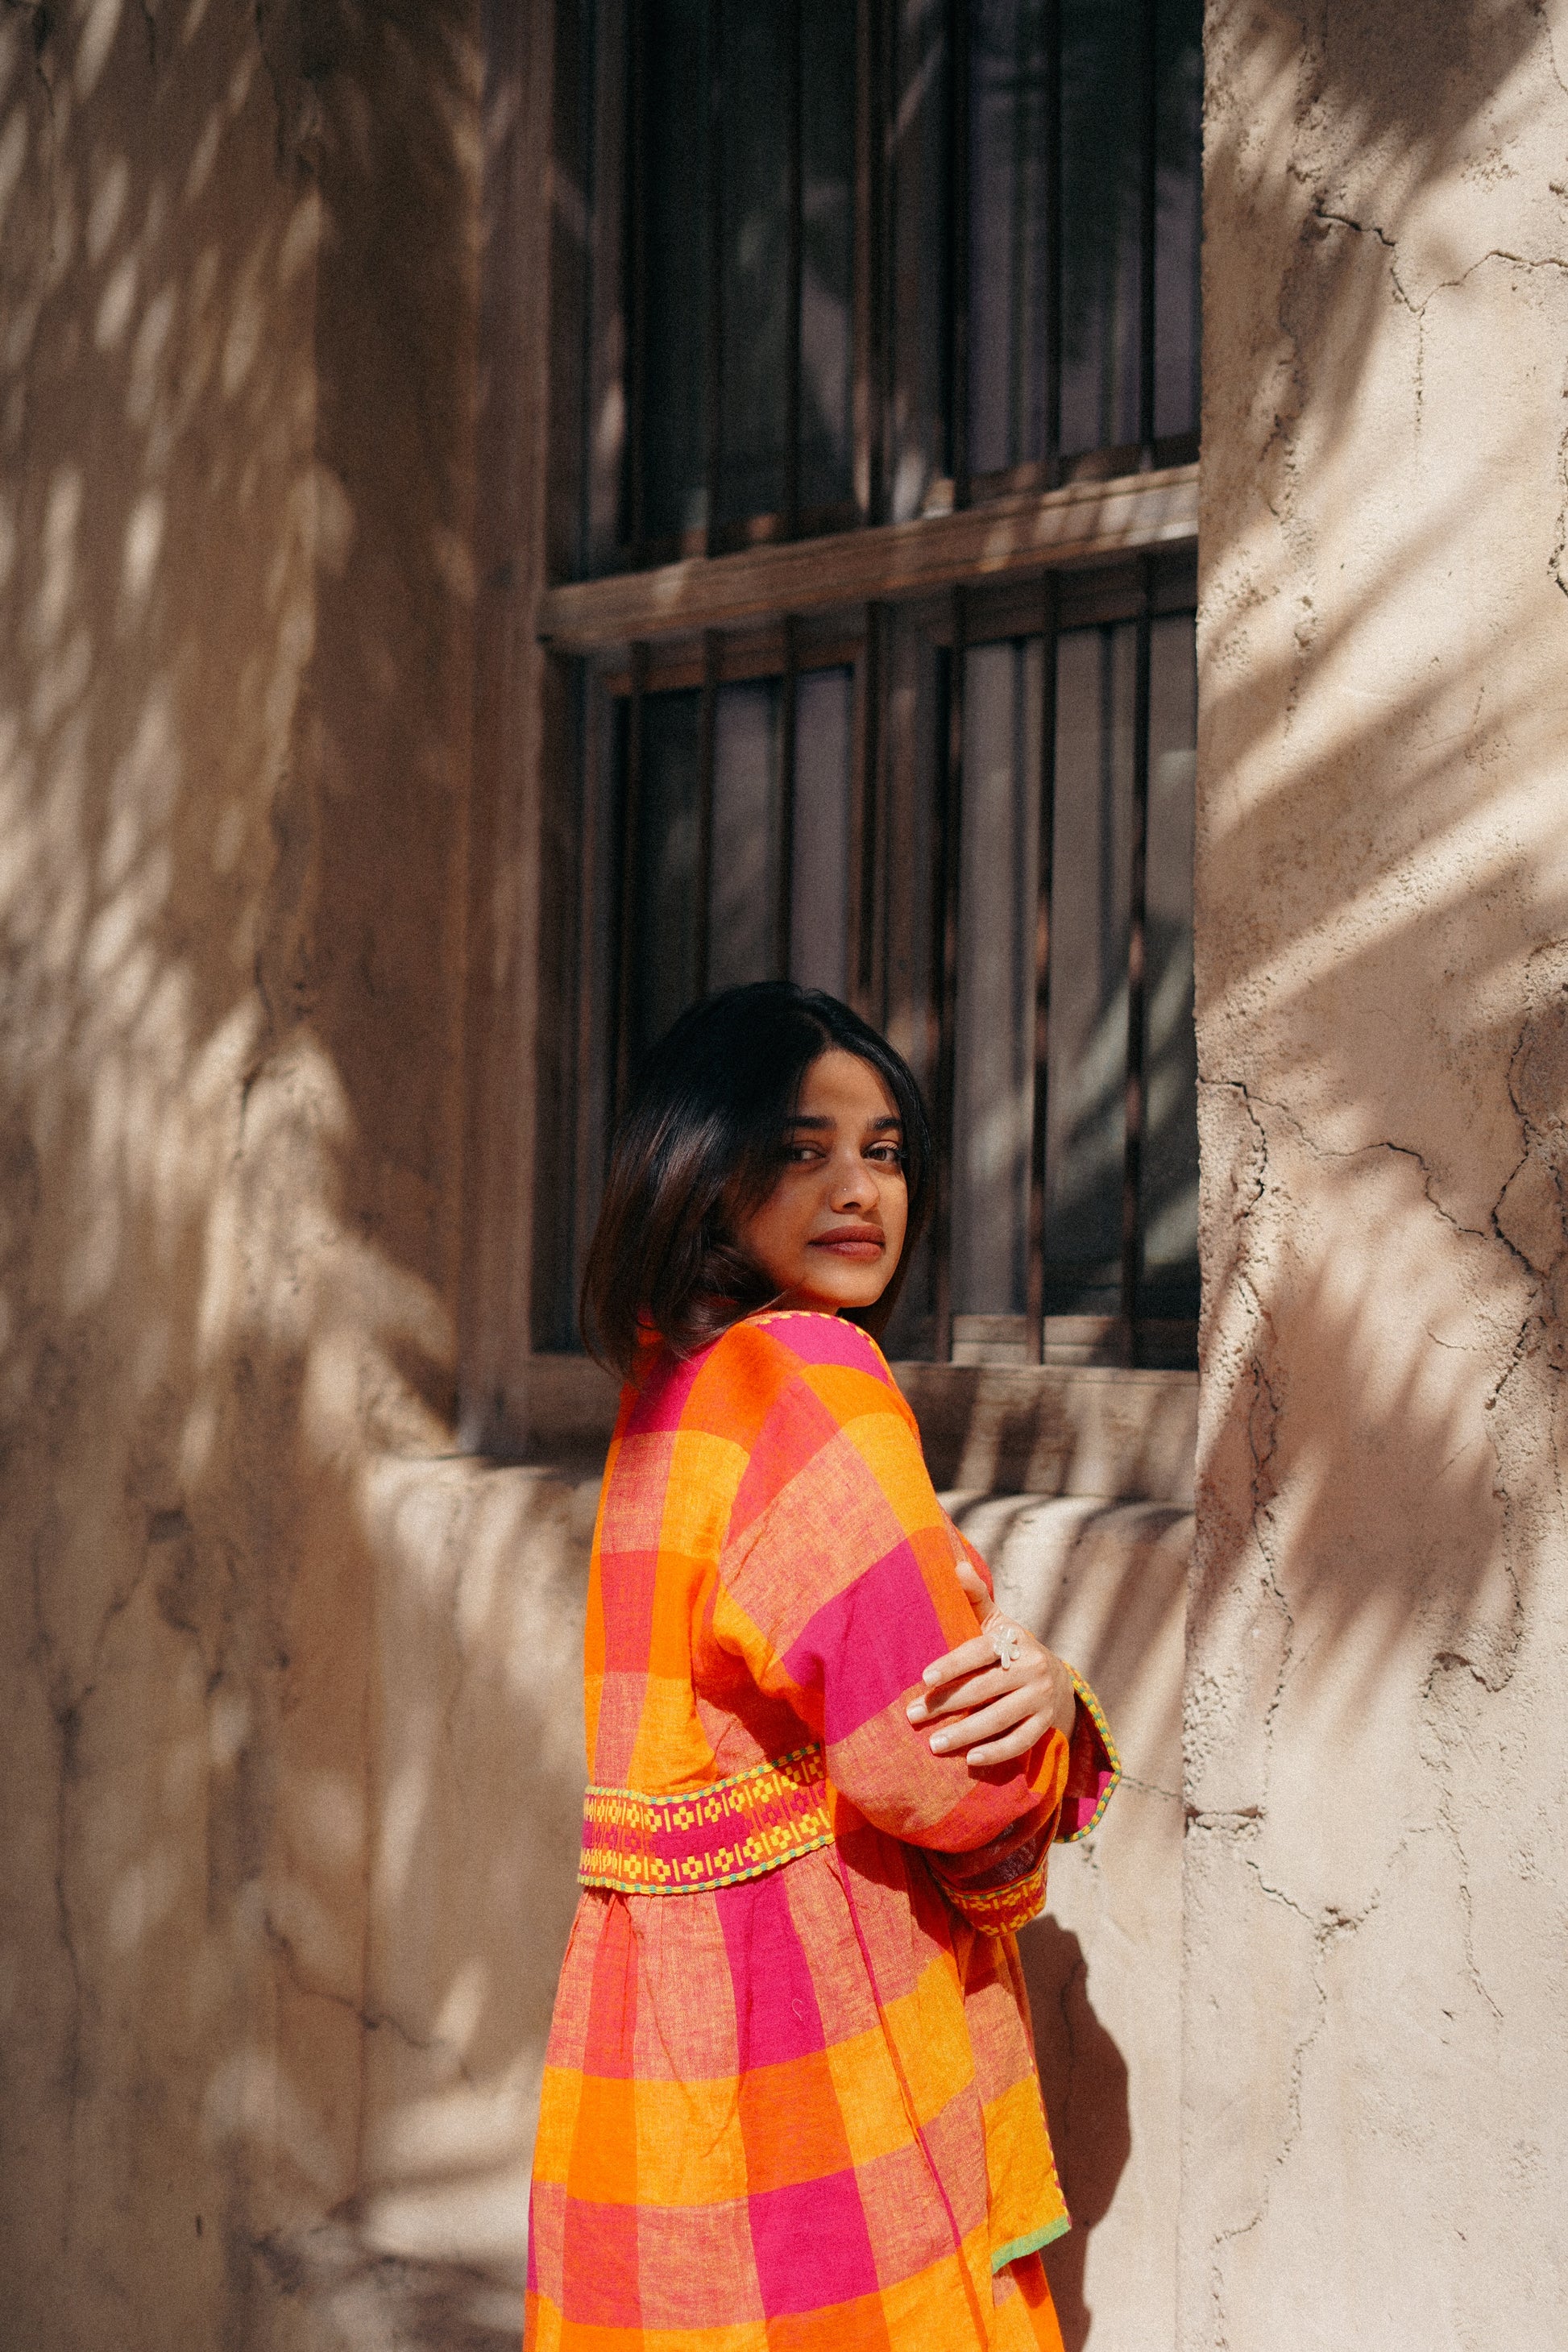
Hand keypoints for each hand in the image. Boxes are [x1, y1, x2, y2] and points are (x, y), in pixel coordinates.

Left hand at [906, 1554, 1077, 1767]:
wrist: (1059, 1681)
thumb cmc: (1011, 1649)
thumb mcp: (998, 1622)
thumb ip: (976, 1597)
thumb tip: (955, 1565)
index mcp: (1013, 1641)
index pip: (979, 1653)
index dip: (953, 1665)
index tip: (925, 1678)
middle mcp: (1030, 1668)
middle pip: (984, 1689)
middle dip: (946, 1705)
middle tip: (913, 1716)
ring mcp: (1040, 1698)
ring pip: (1000, 1719)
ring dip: (966, 1734)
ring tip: (934, 1744)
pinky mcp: (1046, 1725)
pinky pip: (1021, 1742)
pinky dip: (997, 1752)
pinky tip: (971, 1760)